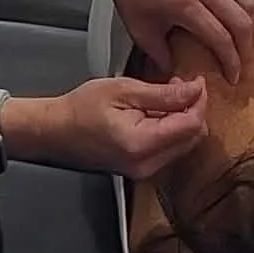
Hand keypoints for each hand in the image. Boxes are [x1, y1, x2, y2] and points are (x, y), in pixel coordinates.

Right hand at [46, 75, 208, 178]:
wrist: (54, 131)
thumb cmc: (80, 109)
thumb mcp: (123, 90)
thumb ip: (163, 94)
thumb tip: (194, 90)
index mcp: (141, 145)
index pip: (191, 126)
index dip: (199, 101)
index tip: (197, 82)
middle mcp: (146, 165)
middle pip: (192, 138)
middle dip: (193, 109)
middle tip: (180, 85)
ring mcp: (143, 171)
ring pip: (183, 144)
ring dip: (182, 118)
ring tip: (164, 96)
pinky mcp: (141, 170)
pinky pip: (169, 149)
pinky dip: (170, 129)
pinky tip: (156, 112)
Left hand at [98, 0, 253, 83]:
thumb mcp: (139, 27)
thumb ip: (159, 55)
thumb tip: (174, 72)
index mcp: (184, 3)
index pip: (221, 38)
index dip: (231, 62)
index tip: (232, 75)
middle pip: (242, 21)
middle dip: (245, 47)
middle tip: (240, 58)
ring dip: (249, 20)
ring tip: (240, 33)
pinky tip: (236, 7)